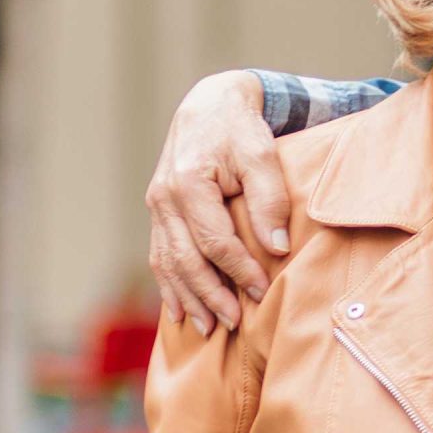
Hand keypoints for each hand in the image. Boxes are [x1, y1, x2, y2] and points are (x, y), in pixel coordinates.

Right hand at [145, 71, 289, 332]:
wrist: (210, 105)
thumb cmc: (239, 129)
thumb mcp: (261, 153)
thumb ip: (269, 198)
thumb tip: (276, 246)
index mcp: (189, 183)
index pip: (214, 241)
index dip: (238, 271)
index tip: (260, 292)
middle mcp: (165, 198)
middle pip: (186, 260)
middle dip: (210, 295)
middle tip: (233, 323)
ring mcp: (156, 207)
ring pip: (168, 263)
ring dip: (187, 298)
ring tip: (207, 327)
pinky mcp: (158, 212)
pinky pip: (159, 255)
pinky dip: (169, 285)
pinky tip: (179, 310)